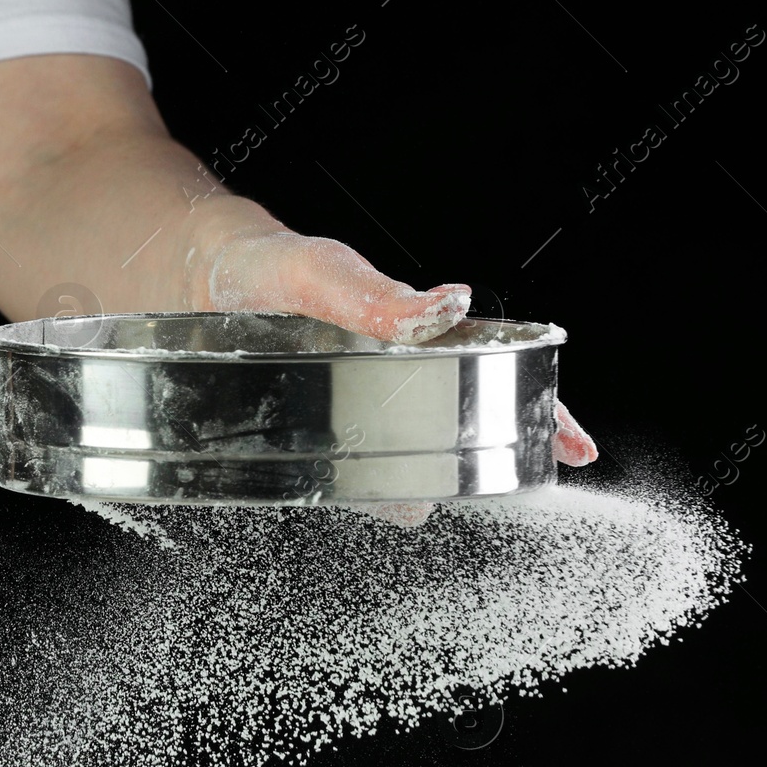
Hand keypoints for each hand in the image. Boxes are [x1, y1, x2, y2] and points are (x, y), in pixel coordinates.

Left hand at [192, 230, 597, 525]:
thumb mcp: (320, 273)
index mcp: (413, 336)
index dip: (540, 411)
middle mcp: (392, 378)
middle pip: (459, 432)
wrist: (188, 274)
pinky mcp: (307, 436)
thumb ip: (377, 295)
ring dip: (413, 488)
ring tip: (408, 496)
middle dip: (478, 465)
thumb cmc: (263, 265)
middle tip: (477, 486)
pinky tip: (354, 500)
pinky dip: (361, 496)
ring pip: (407, 465)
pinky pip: (347, 480)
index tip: (578, 450)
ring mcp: (352, 411)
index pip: (495, 373)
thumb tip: (454, 303)